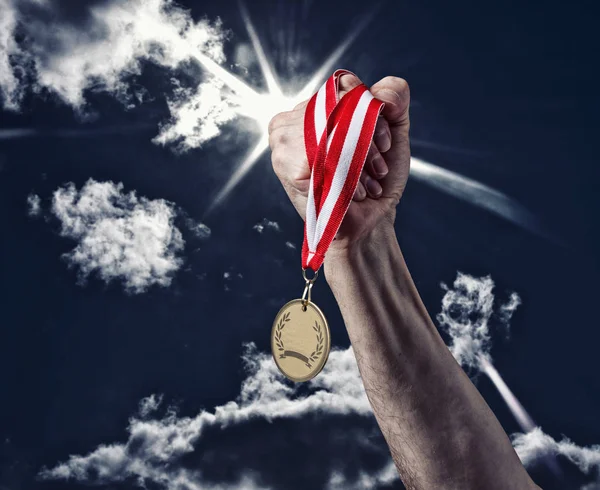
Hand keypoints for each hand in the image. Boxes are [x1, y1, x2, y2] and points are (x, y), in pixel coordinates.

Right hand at [268, 73, 409, 251]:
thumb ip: (394, 97)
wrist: (369, 223)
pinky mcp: (285, 163)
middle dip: (369, 138)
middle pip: (340, 104)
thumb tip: (379, 92)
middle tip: (377, 168)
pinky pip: (326, 150)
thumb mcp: (394, 131)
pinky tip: (352, 189)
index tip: (386, 145)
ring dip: (360, 157)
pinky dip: (348, 171)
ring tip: (365, 182)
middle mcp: (292, 119)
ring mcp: (283, 140)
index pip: (345, 85)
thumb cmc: (378, 180)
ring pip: (333, 126)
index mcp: (313, 108)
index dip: (372, 112)